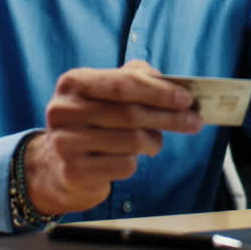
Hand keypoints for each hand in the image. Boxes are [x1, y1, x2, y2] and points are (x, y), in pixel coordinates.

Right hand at [24, 59, 202, 214]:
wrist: (56, 165)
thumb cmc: (92, 122)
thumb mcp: (105, 93)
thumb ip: (136, 79)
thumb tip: (171, 85)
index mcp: (73, 83)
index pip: (123, 84)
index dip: (158, 91)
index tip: (186, 98)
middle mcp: (64, 111)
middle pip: (131, 114)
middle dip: (169, 117)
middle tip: (194, 122)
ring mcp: (66, 143)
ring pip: (132, 141)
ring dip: (153, 142)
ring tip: (153, 142)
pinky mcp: (74, 171)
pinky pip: (124, 165)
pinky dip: (135, 162)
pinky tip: (128, 158)